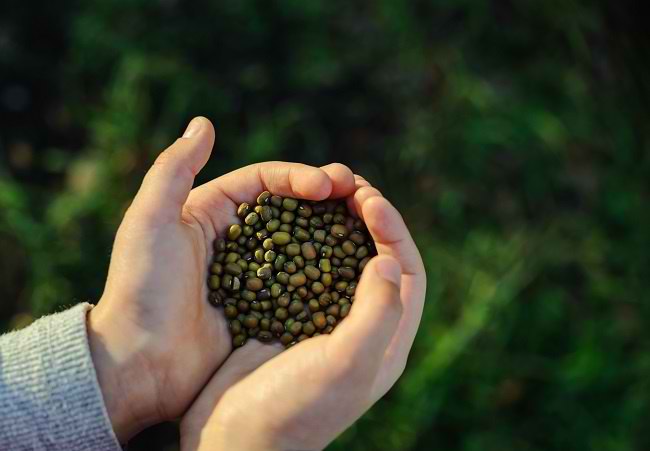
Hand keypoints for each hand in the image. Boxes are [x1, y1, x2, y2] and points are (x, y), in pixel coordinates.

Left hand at [87, 117, 351, 441]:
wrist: (139, 364)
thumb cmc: (141, 289)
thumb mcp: (150, 221)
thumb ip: (173, 169)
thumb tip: (204, 122)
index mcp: (211, 211)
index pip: (264, 181)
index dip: (298, 176)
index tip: (327, 185)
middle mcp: (236, 239)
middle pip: (290, 207)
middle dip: (326, 198)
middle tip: (360, 195)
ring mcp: (252, 274)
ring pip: (301, 243)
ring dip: (332, 231)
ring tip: (366, 226)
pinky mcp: (263, 307)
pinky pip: (301, 283)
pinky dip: (325, 272)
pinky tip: (353, 268)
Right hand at [180, 173, 426, 450]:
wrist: (233, 441)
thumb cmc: (292, 409)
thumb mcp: (343, 364)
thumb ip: (376, 313)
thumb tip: (389, 260)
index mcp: (385, 341)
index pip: (407, 271)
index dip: (392, 230)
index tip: (367, 199)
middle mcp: (360, 328)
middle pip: (375, 258)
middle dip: (367, 218)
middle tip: (347, 183)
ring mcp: (322, 322)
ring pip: (338, 258)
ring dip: (333, 223)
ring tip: (320, 190)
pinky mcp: (287, 317)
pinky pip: (302, 267)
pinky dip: (299, 239)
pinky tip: (284, 220)